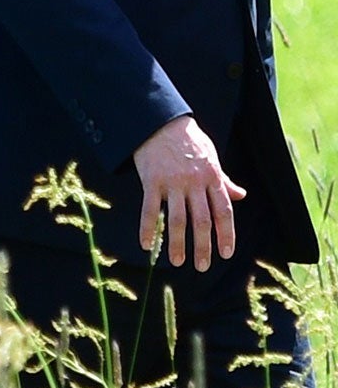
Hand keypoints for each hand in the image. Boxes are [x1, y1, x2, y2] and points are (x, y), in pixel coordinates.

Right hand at [134, 114, 241, 269]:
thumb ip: (224, 179)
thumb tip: (240, 195)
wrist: (160, 121)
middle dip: (203, 246)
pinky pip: (149, 209)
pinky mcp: (151, 181)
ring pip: (176, 220)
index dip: (226, 234)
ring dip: (177, 244)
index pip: (223, 212)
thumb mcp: (211, 157)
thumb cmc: (188, 139)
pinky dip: (147, 229)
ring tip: (178, 262)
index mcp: (212, 178)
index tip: (226, 253)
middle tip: (202, 266)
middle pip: (201, 221)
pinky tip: (146, 245)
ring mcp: (172, 183)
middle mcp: (194, 183)